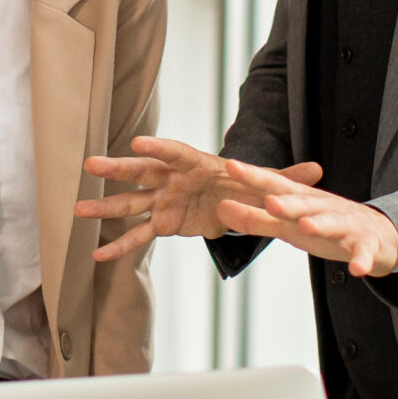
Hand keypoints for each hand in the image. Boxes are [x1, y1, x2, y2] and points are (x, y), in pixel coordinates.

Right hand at [78, 137, 325, 262]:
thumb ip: (287, 179)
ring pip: (131, 203)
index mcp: (197, 164)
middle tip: (91, 164)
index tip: (138, 141)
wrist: (233, 201)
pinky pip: (139, 236)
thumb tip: (319, 170)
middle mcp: (174, 178)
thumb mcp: (268, 185)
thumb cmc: (245, 185)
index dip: (159, 147)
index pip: (176, 152)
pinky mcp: (162, 222)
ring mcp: (163, 200)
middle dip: (118, 168)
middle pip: (143, 172)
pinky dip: (120, 247)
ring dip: (105, 207)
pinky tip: (98, 256)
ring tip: (78, 209)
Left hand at [210, 162, 397, 276]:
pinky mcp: (366, 244)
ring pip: (333, 223)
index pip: (274, 185)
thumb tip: (220, 209)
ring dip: (320, 224)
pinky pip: (363, 253)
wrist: (377, 234)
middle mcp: (323, 207)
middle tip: (269, 201)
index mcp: (302, 200)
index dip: (253, 177)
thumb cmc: (323, 226)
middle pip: (303, 203)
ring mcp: (346, 224)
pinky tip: (356, 270)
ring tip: (307, 226)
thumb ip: (255, 218)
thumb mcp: (288, 224)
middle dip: (287, 202)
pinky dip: (361, 259)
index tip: (230, 166)